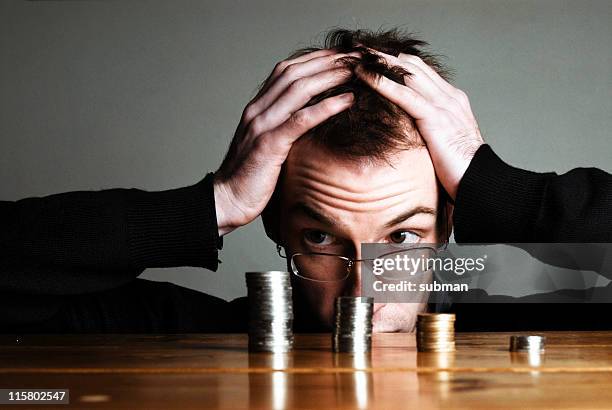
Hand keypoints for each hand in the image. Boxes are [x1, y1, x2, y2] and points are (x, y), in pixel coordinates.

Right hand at [214, 49, 355, 234]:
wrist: (226, 200)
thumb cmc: (250, 177)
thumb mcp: (267, 145)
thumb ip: (282, 128)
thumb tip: (311, 120)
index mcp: (257, 108)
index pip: (286, 71)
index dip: (314, 59)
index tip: (341, 54)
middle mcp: (257, 110)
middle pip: (294, 73)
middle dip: (326, 61)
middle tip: (355, 55)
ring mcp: (261, 125)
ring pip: (299, 89)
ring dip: (330, 76)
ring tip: (356, 71)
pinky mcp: (269, 145)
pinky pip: (301, 120)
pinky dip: (326, 107)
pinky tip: (346, 100)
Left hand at [356, 51, 483, 199]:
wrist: (480, 182)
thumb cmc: (460, 169)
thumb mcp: (442, 142)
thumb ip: (427, 129)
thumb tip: (407, 129)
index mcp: (452, 100)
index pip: (421, 71)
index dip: (396, 62)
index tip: (374, 58)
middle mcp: (449, 96)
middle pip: (413, 65)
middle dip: (385, 56)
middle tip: (360, 50)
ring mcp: (444, 105)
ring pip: (408, 73)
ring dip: (380, 63)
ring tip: (357, 56)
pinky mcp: (435, 118)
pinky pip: (404, 94)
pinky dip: (382, 82)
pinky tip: (365, 76)